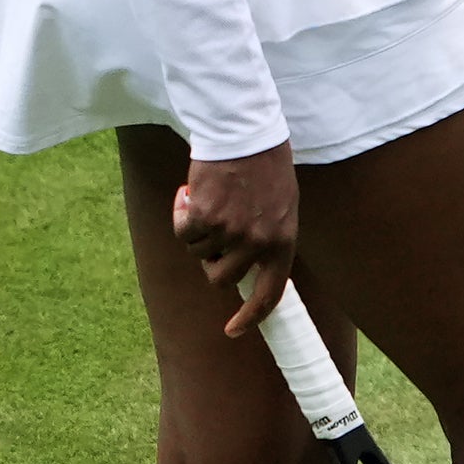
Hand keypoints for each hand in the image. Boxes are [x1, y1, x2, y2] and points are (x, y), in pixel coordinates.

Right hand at [172, 143, 299, 333]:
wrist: (246, 133)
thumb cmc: (266, 167)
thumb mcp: (282, 208)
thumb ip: (267, 239)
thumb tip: (244, 269)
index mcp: (283, 243)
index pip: (270, 294)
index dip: (251, 318)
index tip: (233, 330)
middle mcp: (257, 243)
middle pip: (221, 278)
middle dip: (210, 261)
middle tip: (212, 232)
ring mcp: (230, 232)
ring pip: (198, 252)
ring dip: (196, 230)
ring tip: (208, 200)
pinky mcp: (204, 217)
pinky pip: (183, 232)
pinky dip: (180, 213)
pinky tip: (189, 192)